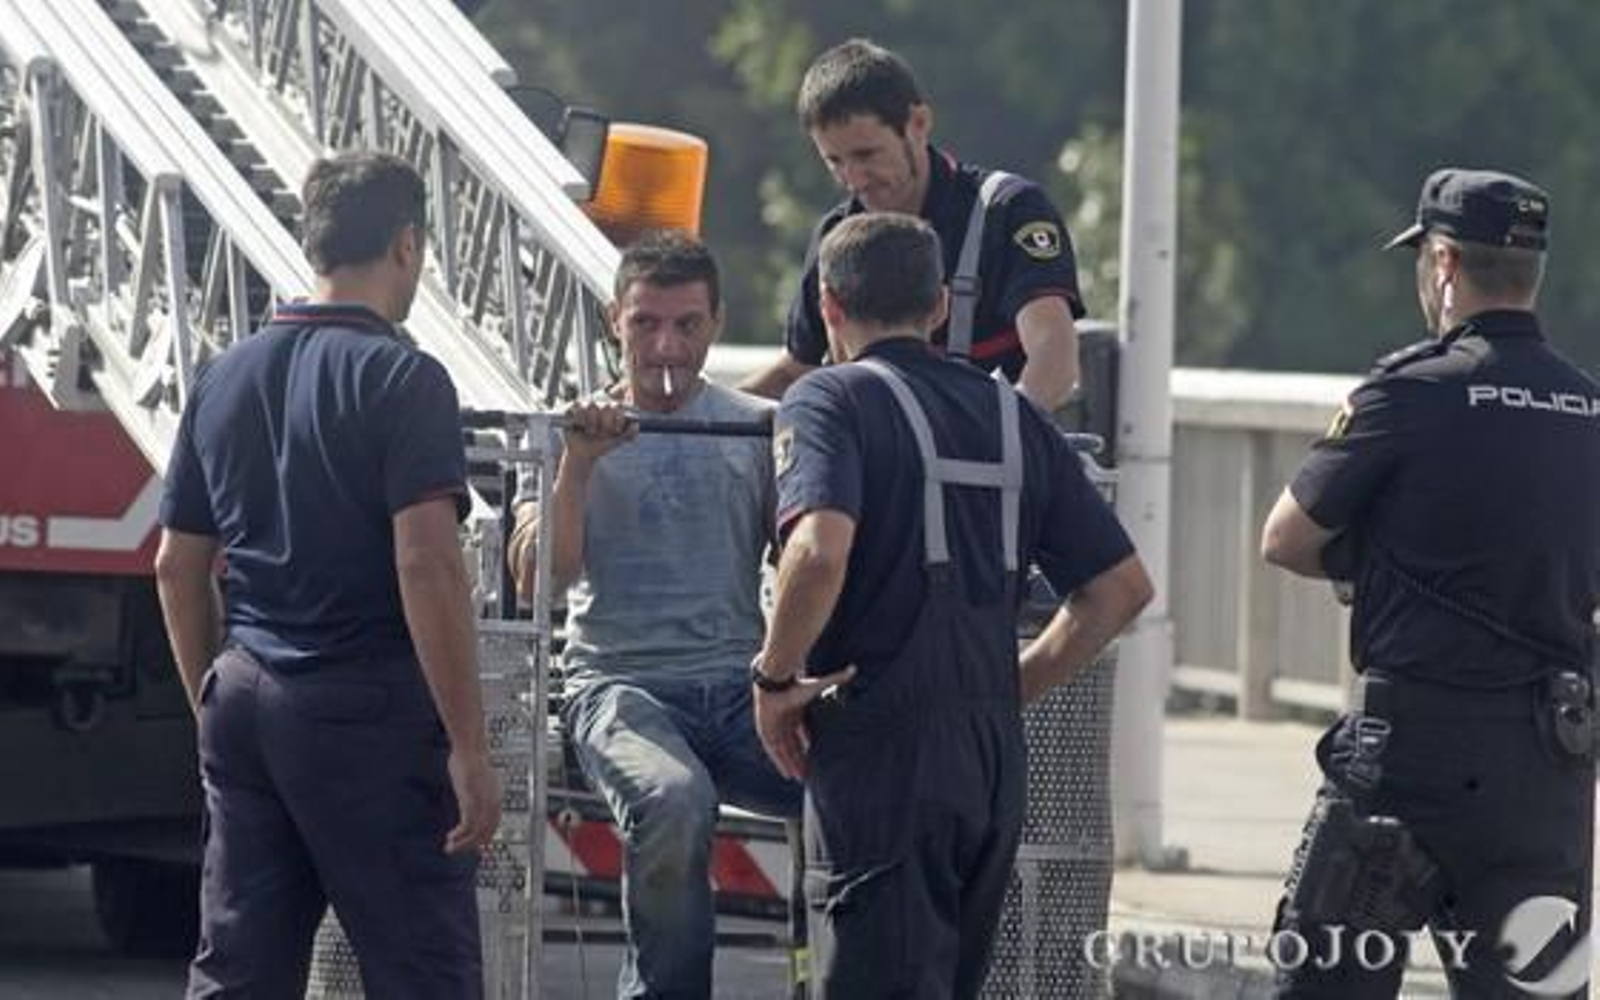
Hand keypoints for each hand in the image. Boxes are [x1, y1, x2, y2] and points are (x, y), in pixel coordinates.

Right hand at [444, 747, 501, 853]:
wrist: (470, 748)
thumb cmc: (470, 757)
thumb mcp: (477, 776)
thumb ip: (476, 787)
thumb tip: (470, 789)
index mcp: (497, 797)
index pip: (494, 824)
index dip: (484, 837)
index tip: (473, 845)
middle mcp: (494, 803)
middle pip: (487, 832)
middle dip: (472, 845)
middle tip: (457, 850)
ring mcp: (484, 803)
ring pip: (477, 833)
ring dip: (463, 844)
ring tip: (450, 848)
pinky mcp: (472, 802)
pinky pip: (468, 826)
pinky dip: (460, 836)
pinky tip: (451, 838)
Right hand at [561, 396, 636, 461]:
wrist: (582, 454)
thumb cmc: (600, 447)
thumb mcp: (615, 442)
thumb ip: (628, 435)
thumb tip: (636, 424)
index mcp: (613, 412)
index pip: (618, 406)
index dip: (619, 418)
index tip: (617, 431)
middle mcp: (602, 406)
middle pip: (607, 406)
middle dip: (605, 423)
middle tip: (601, 433)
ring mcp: (588, 406)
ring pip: (592, 406)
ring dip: (591, 423)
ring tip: (590, 432)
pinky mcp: (574, 408)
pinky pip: (579, 407)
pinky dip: (580, 419)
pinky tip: (580, 426)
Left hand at [754, 665, 855, 779]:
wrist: (777, 681)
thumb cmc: (798, 684)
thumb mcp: (819, 685)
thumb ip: (837, 679)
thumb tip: (854, 669)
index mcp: (795, 712)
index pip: (802, 733)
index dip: (808, 745)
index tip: (815, 756)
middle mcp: (784, 722)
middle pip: (792, 745)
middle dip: (799, 759)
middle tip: (808, 774)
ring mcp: (774, 727)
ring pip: (784, 751)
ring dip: (790, 764)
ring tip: (799, 778)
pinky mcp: (765, 731)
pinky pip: (773, 751)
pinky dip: (779, 762)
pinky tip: (786, 774)